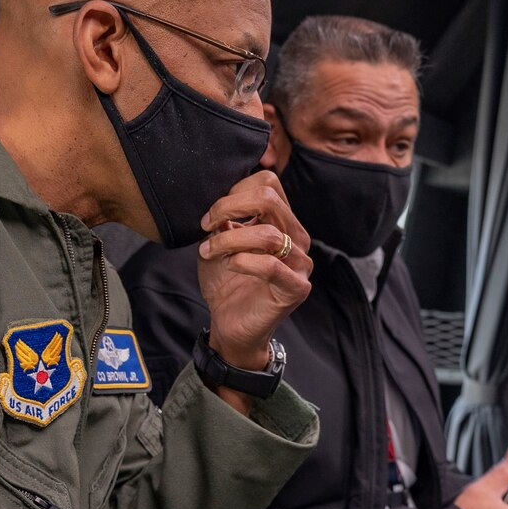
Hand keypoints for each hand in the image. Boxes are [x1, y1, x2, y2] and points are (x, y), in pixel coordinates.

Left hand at [196, 170, 311, 375]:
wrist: (231, 326)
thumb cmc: (226, 284)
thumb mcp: (219, 242)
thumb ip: (224, 219)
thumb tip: (221, 202)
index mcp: (282, 221)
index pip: (268, 182)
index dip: (235, 190)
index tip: (210, 214)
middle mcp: (297, 238)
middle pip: (269, 198)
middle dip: (230, 206)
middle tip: (207, 223)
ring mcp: (300, 263)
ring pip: (268, 233)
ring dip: (229, 238)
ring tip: (208, 250)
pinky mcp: (297, 288)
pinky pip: (271, 265)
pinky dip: (242, 261)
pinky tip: (229, 265)